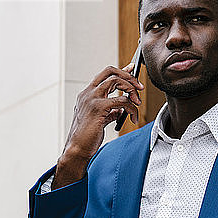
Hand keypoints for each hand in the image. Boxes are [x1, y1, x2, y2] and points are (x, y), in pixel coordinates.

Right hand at [52, 64, 143, 188]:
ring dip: (131, 89)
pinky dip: (131, 108)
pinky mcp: (98, 107)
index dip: (121, 70)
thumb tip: (121, 109)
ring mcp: (92, 98)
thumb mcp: (100, 119)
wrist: (78, 148)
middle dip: (128, 76)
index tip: (132, 69)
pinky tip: (132, 117)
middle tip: (139, 87)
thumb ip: (110, 111)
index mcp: (87, 94)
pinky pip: (121, 101)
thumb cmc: (88, 136)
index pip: (105, 75)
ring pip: (116, 81)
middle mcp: (88, 93)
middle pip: (110, 72)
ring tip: (137, 102)